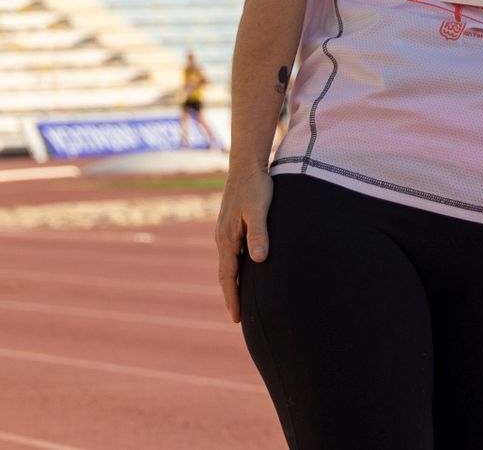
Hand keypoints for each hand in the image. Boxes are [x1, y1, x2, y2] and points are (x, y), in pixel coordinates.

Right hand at [216, 169, 273, 322]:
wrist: (246, 164)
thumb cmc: (256, 186)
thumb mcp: (259, 210)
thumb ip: (260, 234)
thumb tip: (259, 260)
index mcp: (228, 238)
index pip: (228, 275)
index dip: (232, 297)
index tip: (236, 318)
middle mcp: (223, 237)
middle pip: (225, 273)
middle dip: (231, 295)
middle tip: (238, 317)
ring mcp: (225, 231)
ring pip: (228, 263)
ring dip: (232, 282)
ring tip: (240, 299)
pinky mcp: (231, 224)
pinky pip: (231, 253)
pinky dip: (235, 267)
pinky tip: (244, 270)